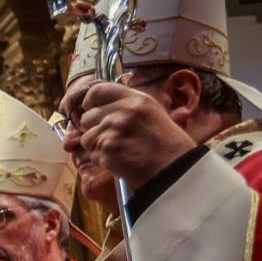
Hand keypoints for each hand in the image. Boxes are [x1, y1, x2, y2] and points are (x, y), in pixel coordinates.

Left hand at [78, 79, 196, 189]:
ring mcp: (113, 131)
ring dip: (97, 147)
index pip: (96, 91)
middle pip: (87, 117)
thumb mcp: (152, 113)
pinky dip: (102, 160)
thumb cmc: (167, 144)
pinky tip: (120, 161)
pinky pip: (92, 155)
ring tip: (119, 151)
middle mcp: (122, 111)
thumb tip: (97, 107)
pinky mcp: (107, 150)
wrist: (175, 170)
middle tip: (112, 138)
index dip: (90, 102)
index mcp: (136, 100)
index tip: (92, 110)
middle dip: (94, 129)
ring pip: (86, 138)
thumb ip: (126, 106)